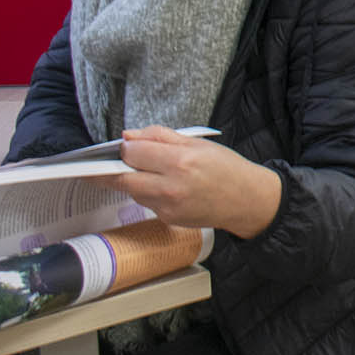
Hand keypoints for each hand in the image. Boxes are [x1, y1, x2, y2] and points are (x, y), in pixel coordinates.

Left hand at [112, 126, 282, 239]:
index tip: (127, 145)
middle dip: (111, 170)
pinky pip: (146, 203)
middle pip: (122, 178)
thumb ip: (160, 136)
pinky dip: (148, 192)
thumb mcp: (197, 142)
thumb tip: (129, 136)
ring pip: (132, 191)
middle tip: (108, 163)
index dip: (126, 147)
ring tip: (147, 171)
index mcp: (180, 161)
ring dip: (132, 180)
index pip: (133, 153)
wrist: (246, 199)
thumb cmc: (226, 168)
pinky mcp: (168, 218)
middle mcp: (171, 186)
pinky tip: (164, 186)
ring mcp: (168, 206)